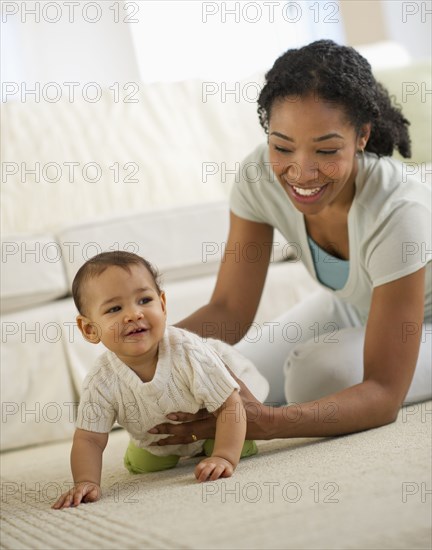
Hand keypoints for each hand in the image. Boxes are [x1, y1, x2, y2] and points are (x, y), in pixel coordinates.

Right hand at [51, 481, 100, 508]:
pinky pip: (61, 499)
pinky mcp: (66, 497)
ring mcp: (69, 493)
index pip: (79, 493)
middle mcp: (74, 490)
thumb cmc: (92, 491)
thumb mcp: (96, 492)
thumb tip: (88, 498)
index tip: (76, 504)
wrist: (88, 486)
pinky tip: (53, 508)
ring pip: (64, 497)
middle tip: (64, 508)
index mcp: (82, 489)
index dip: (77, 498)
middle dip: (67, 501)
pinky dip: (57, 503)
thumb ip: (93, 495)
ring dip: (60, 502)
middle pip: (70, 495)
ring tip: (55, 509)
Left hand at [148, 369, 275, 444]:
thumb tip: (211, 354)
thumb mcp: (236, 385)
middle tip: (151, 430)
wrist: (261, 423)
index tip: (167, 415)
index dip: (182, 416)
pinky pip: (192, 441)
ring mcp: (211, 433)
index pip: (197, 415)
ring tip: (153, 441)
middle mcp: (212, 424)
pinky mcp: (211, 438)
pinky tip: (167, 444)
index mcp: (217, 411)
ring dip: (170, 440)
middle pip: (188, 430)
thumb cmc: (248, 401)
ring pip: (187, 438)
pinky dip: (179, 443)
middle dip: (169, 431)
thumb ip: (223, 371)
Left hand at [194, 456, 233, 481]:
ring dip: (215, 474)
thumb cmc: (212, 468)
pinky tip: (224, 479)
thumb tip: (199, 484)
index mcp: (206, 464)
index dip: (198, 473)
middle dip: (204, 474)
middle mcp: (214, 464)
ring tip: (213, 480)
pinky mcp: (229, 469)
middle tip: (202, 481)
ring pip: (219, 468)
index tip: (198, 480)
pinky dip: (226, 475)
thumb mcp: (205, 468)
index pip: (200, 467)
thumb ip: (201, 474)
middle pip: (209, 467)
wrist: (224, 458)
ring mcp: (221, 466)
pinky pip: (228, 472)